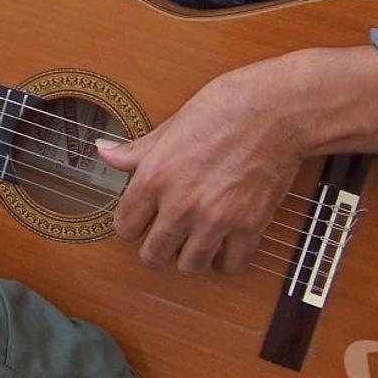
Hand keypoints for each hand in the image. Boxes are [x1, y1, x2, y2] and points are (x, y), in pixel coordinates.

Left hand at [98, 62, 305, 276]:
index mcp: (155, 177)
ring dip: (189, 257)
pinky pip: (230, 266)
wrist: (274, 111)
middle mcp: (181, 204)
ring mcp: (216, 219)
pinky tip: (224, 243)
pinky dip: (226, 260)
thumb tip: (103, 151)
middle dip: (155, 248)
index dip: (130, 224)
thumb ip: (135, 151)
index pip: (124, 226)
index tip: (140, 219)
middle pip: (153, 255)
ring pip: (189, 267)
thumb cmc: (221, 110)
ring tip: (193, 241)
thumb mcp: (169, 127)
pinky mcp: (250, 226)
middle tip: (164, 237)